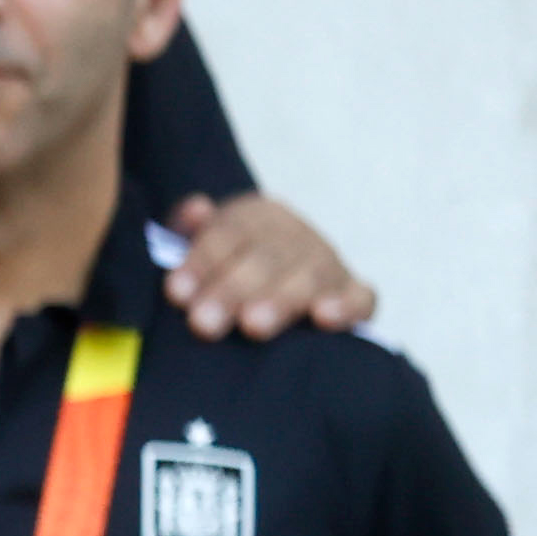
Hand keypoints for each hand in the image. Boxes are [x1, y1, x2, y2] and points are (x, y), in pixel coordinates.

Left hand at [160, 192, 371, 341]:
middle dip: (233, 289)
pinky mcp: (353, 295)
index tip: (176, 292)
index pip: (232, 231)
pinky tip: (324, 317)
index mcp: (258, 217)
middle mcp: (296, 236)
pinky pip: (360, 298)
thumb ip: (192, 230)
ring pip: (309, 277)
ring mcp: (328, 265)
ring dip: (280, 300)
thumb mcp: (202, 247)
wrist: (269, 288)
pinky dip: (347, 305)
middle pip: (267, 257)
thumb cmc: (223, 273)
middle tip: (203, 322)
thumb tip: (193, 210)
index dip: (204, 259)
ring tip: (252, 325)